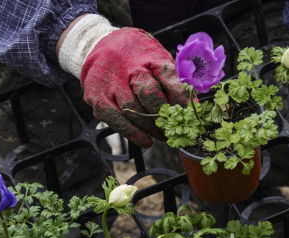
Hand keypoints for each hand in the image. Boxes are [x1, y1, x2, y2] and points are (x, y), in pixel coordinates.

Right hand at [80, 28, 188, 147]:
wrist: (99, 45)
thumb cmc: (135, 57)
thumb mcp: (156, 59)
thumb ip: (172, 81)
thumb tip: (191, 109)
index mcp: (147, 54)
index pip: (168, 77)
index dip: (180, 98)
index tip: (189, 115)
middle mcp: (127, 66)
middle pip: (149, 93)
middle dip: (164, 115)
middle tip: (173, 128)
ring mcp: (110, 82)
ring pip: (133, 110)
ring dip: (150, 127)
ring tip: (162, 135)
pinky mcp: (97, 96)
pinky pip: (116, 120)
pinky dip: (133, 134)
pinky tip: (145, 140)